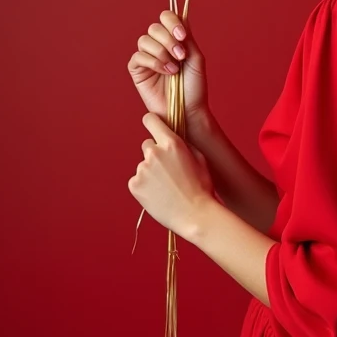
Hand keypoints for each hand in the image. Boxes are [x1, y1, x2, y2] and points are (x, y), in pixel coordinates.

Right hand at [127, 10, 209, 124]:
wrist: (188, 110)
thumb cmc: (194, 87)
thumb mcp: (196, 59)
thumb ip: (187, 38)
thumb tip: (179, 19)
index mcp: (174, 39)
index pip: (167, 17)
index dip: (172, 22)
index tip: (182, 35)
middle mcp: (159, 45)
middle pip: (155, 27)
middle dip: (169, 40)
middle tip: (181, 56)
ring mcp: (147, 57)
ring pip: (145, 40)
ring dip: (162, 52)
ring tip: (174, 68)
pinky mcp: (137, 70)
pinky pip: (138, 56)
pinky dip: (154, 62)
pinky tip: (166, 72)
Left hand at [127, 112, 215, 239]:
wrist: (196, 216)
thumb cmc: (202, 187)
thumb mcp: (199, 158)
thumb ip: (183, 144)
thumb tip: (172, 138)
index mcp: (171, 143)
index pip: (151, 120)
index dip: (152, 122)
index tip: (152, 125)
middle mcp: (154, 154)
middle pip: (147, 145)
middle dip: (155, 154)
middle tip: (168, 171)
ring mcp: (142, 170)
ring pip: (144, 166)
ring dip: (151, 173)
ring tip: (167, 187)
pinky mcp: (134, 186)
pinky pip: (137, 181)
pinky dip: (145, 186)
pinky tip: (159, 195)